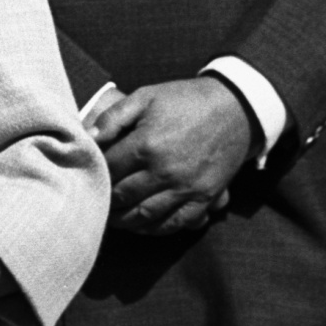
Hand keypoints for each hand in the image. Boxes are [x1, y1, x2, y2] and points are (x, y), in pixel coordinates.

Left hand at [93, 76, 255, 237]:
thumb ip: (113, 117)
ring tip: (112, 217)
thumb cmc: (186, 100)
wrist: (237, 107)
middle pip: (122, 196)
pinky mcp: (204, 197)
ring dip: (124, 221)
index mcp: (146, 145)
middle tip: (95, 202)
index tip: (90, 176)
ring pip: (144, 215)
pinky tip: (142, 226)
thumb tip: (88, 137)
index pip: (108, 170)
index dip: (96, 174)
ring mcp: (185, 187)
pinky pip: (175, 223)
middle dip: (105, 200)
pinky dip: (155, 229)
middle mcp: (164, 171)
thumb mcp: (146, 97)